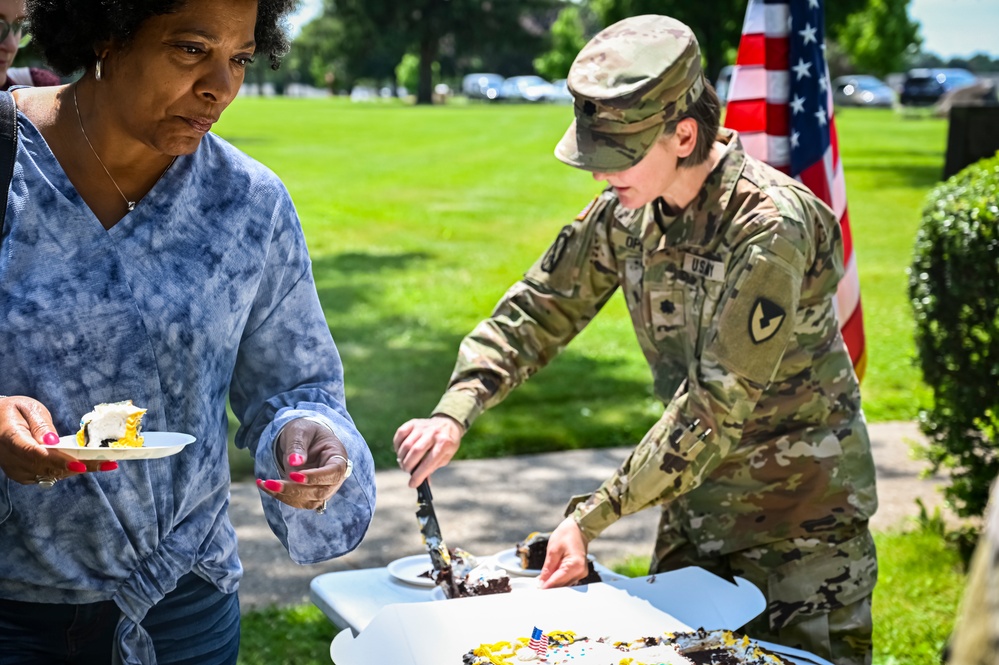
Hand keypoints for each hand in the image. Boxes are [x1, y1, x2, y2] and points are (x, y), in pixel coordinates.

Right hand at [0, 396, 117, 484]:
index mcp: (10, 437)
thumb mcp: (28, 408)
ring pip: (50, 475)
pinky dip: (67, 471)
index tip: (80, 465)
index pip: (35, 453)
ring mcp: (16, 470)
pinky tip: (86, 464)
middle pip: (48, 467)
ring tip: (105, 463)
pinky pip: (48, 476)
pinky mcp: (22, 475)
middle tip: (108, 463)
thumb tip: (53, 441)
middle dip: (79, 466)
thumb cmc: (13, 411)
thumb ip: (40, 424)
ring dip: (77, 470)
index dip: (58, 461)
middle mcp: (11, 459)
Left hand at [258, 417, 351, 510]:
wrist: (302, 439)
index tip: (294, 475)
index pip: (333, 472)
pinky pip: (297, 501)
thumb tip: (294, 462)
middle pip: (320, 491)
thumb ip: (298, 445)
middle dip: (295, 489)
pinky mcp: (310, 495)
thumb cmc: (305, 431)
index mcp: (338, 456)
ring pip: (308, 500)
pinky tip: (265, 485)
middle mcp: (334, 476)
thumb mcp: (300, 431)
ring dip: (286, 495)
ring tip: (265, 483)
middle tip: (271, 482)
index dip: (316, 477)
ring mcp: (323, 488)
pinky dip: (280, 496)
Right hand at [393, 415, 463, 487]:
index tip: (412, 484)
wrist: (448, 423)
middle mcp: (433, 433)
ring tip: (404, 463)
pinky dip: (398, 446)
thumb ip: (433, 468)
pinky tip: (401, 452)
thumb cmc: (446, 444)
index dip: (419, 475)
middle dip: (408, 466)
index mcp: (444, 443)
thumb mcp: (445, 457)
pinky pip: (400, 434)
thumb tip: (422, 483)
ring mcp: (422, 426)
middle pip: (415, 451)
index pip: (429, 462)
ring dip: (402, 458)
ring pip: (406, 445)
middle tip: (407, 471)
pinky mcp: (413, 423)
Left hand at [538, 517, 589, 588]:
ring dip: (553, 583)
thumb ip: (547, 568)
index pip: (558, 581)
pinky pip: (567, 580)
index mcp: (575, 565)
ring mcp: (581, 573)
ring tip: (542, 580)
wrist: (578, 528)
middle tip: (536, 585)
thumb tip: (541, 583)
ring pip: (564, 584)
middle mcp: (580, 572)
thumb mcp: (553, 550)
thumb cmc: (566, 535)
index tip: (536, 589)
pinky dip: (558, 579)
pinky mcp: (579, 572)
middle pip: (562, 585)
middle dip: (549, 585)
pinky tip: (550, 576)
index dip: (546, 586)